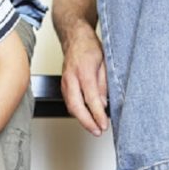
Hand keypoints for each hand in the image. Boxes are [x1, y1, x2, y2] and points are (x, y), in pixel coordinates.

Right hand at [61, 21, 108, 135]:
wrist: (74, 38)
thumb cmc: (90, 48)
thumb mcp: (104, 63)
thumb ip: (103, 85)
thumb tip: (103, 104)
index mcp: (83, 72)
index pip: (91, 99)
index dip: (97, 114)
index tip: (104, 124)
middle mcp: (71, 79)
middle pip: (76, 106)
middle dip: (87, 122)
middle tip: (98, 131)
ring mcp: (65, 83)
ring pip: (71, 106)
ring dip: (82, 119)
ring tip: (95, 127)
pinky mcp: (64, 86)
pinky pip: (69, 102)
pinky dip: (78, 112)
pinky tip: (87, 117)